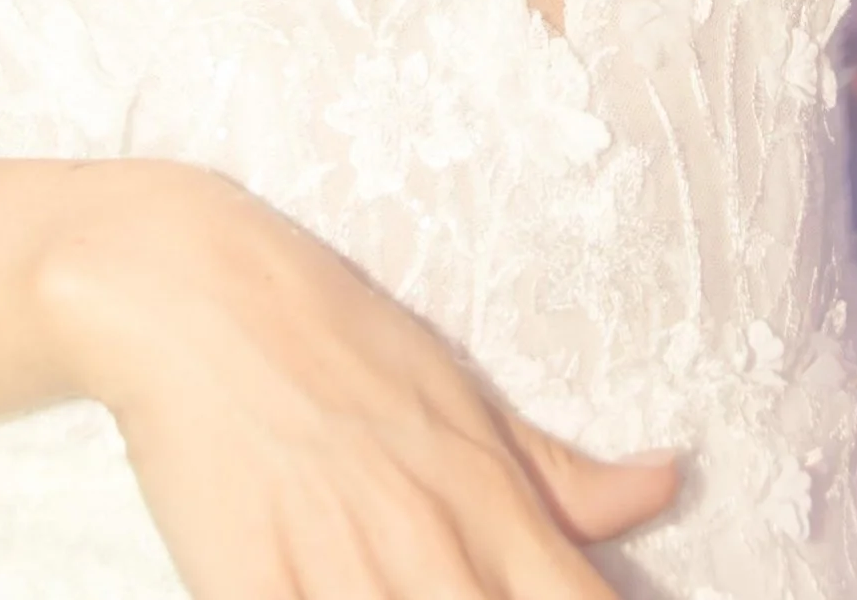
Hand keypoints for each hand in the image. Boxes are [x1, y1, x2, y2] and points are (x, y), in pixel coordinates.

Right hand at [46, 163, 674, 599]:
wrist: (188, 287)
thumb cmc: (331, 333)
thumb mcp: (459, 392)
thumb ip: (564, 472)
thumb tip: (668, 484)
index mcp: (488, 497)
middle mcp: (428, 540)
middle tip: (472, 594)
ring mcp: (339, 568)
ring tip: (401, 592)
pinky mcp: (251, 584)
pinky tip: (327, 597)